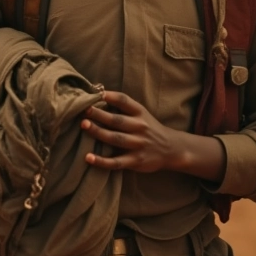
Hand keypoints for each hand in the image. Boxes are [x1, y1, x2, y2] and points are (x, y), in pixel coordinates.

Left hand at [81, 91, 225, 181]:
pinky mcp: (136, 161)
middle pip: (117, 120)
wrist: (171, 149)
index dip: (111, 96)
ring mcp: (138, 145)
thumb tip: (98, 93)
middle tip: (84, 110)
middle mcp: (140, 127)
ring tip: (84, 126)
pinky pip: (117, 162)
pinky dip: (102, 161)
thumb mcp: (141, 113)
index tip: (97, 93)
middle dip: (100, 114)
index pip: (125, 101)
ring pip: (116, 139)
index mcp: (140, 113)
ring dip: (99, 132)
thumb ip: (123, 105)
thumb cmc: (148, 127)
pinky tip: (88, 157)